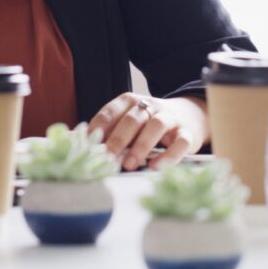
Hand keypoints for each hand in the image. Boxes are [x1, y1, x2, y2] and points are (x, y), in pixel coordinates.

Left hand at [87, 93, 207, 170]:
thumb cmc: (149, 124)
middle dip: (118, 138)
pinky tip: (156, 167)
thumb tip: (78, 140)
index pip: (112, 111)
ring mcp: (170, 118)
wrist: (190, 116)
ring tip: (130, 164)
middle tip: (108, 157)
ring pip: (156, 125)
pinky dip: (169, 155)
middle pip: (133, 118)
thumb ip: (107, 131)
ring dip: (141, 145)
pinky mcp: (188, 133)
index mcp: (131, 101)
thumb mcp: (128, 122)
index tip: (89, 143)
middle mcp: (151, 106)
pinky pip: (180, 142)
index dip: (100, 127)